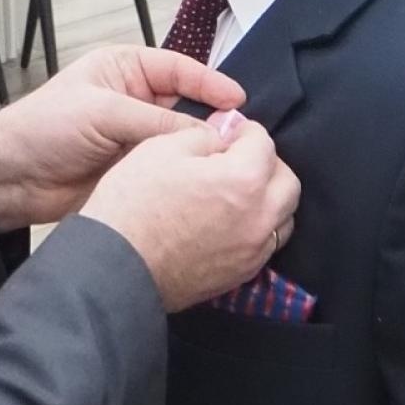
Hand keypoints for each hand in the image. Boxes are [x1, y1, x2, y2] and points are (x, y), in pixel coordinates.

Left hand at [0, 45, 246, 230]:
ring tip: (230, 161)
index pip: (180, 69)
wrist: (12, 177)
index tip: (238, 101)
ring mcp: (136, 136)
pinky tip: (206, 181)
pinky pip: (170, 168)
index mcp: (125, 69)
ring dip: (201, 150)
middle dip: (213, 121)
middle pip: (188, 105)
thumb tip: (208, 134)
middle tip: (241, 138)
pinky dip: (187, 174)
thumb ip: (156, 120)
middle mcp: (135, 99)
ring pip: (182, 140)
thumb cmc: (44, 128)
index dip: (210, 84)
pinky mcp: (135, 169)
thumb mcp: (102, 112)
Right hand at [77, 114, 299, 310]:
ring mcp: (254, 250)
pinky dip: (258, 226)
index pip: (263, 143)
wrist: (117, 266)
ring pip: (283, 217)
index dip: (244, 131)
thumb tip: (220, 137)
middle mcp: (259, 217)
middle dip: (267, 163)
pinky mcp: (242, 274)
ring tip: (239, 192)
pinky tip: (231, 221)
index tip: (229, 130)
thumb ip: (200, 136)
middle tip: (238, 157)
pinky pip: (266, 244)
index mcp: (243, 179)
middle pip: (287, 182)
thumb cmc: (133, 204)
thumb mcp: (159, 149)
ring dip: (269, 198)